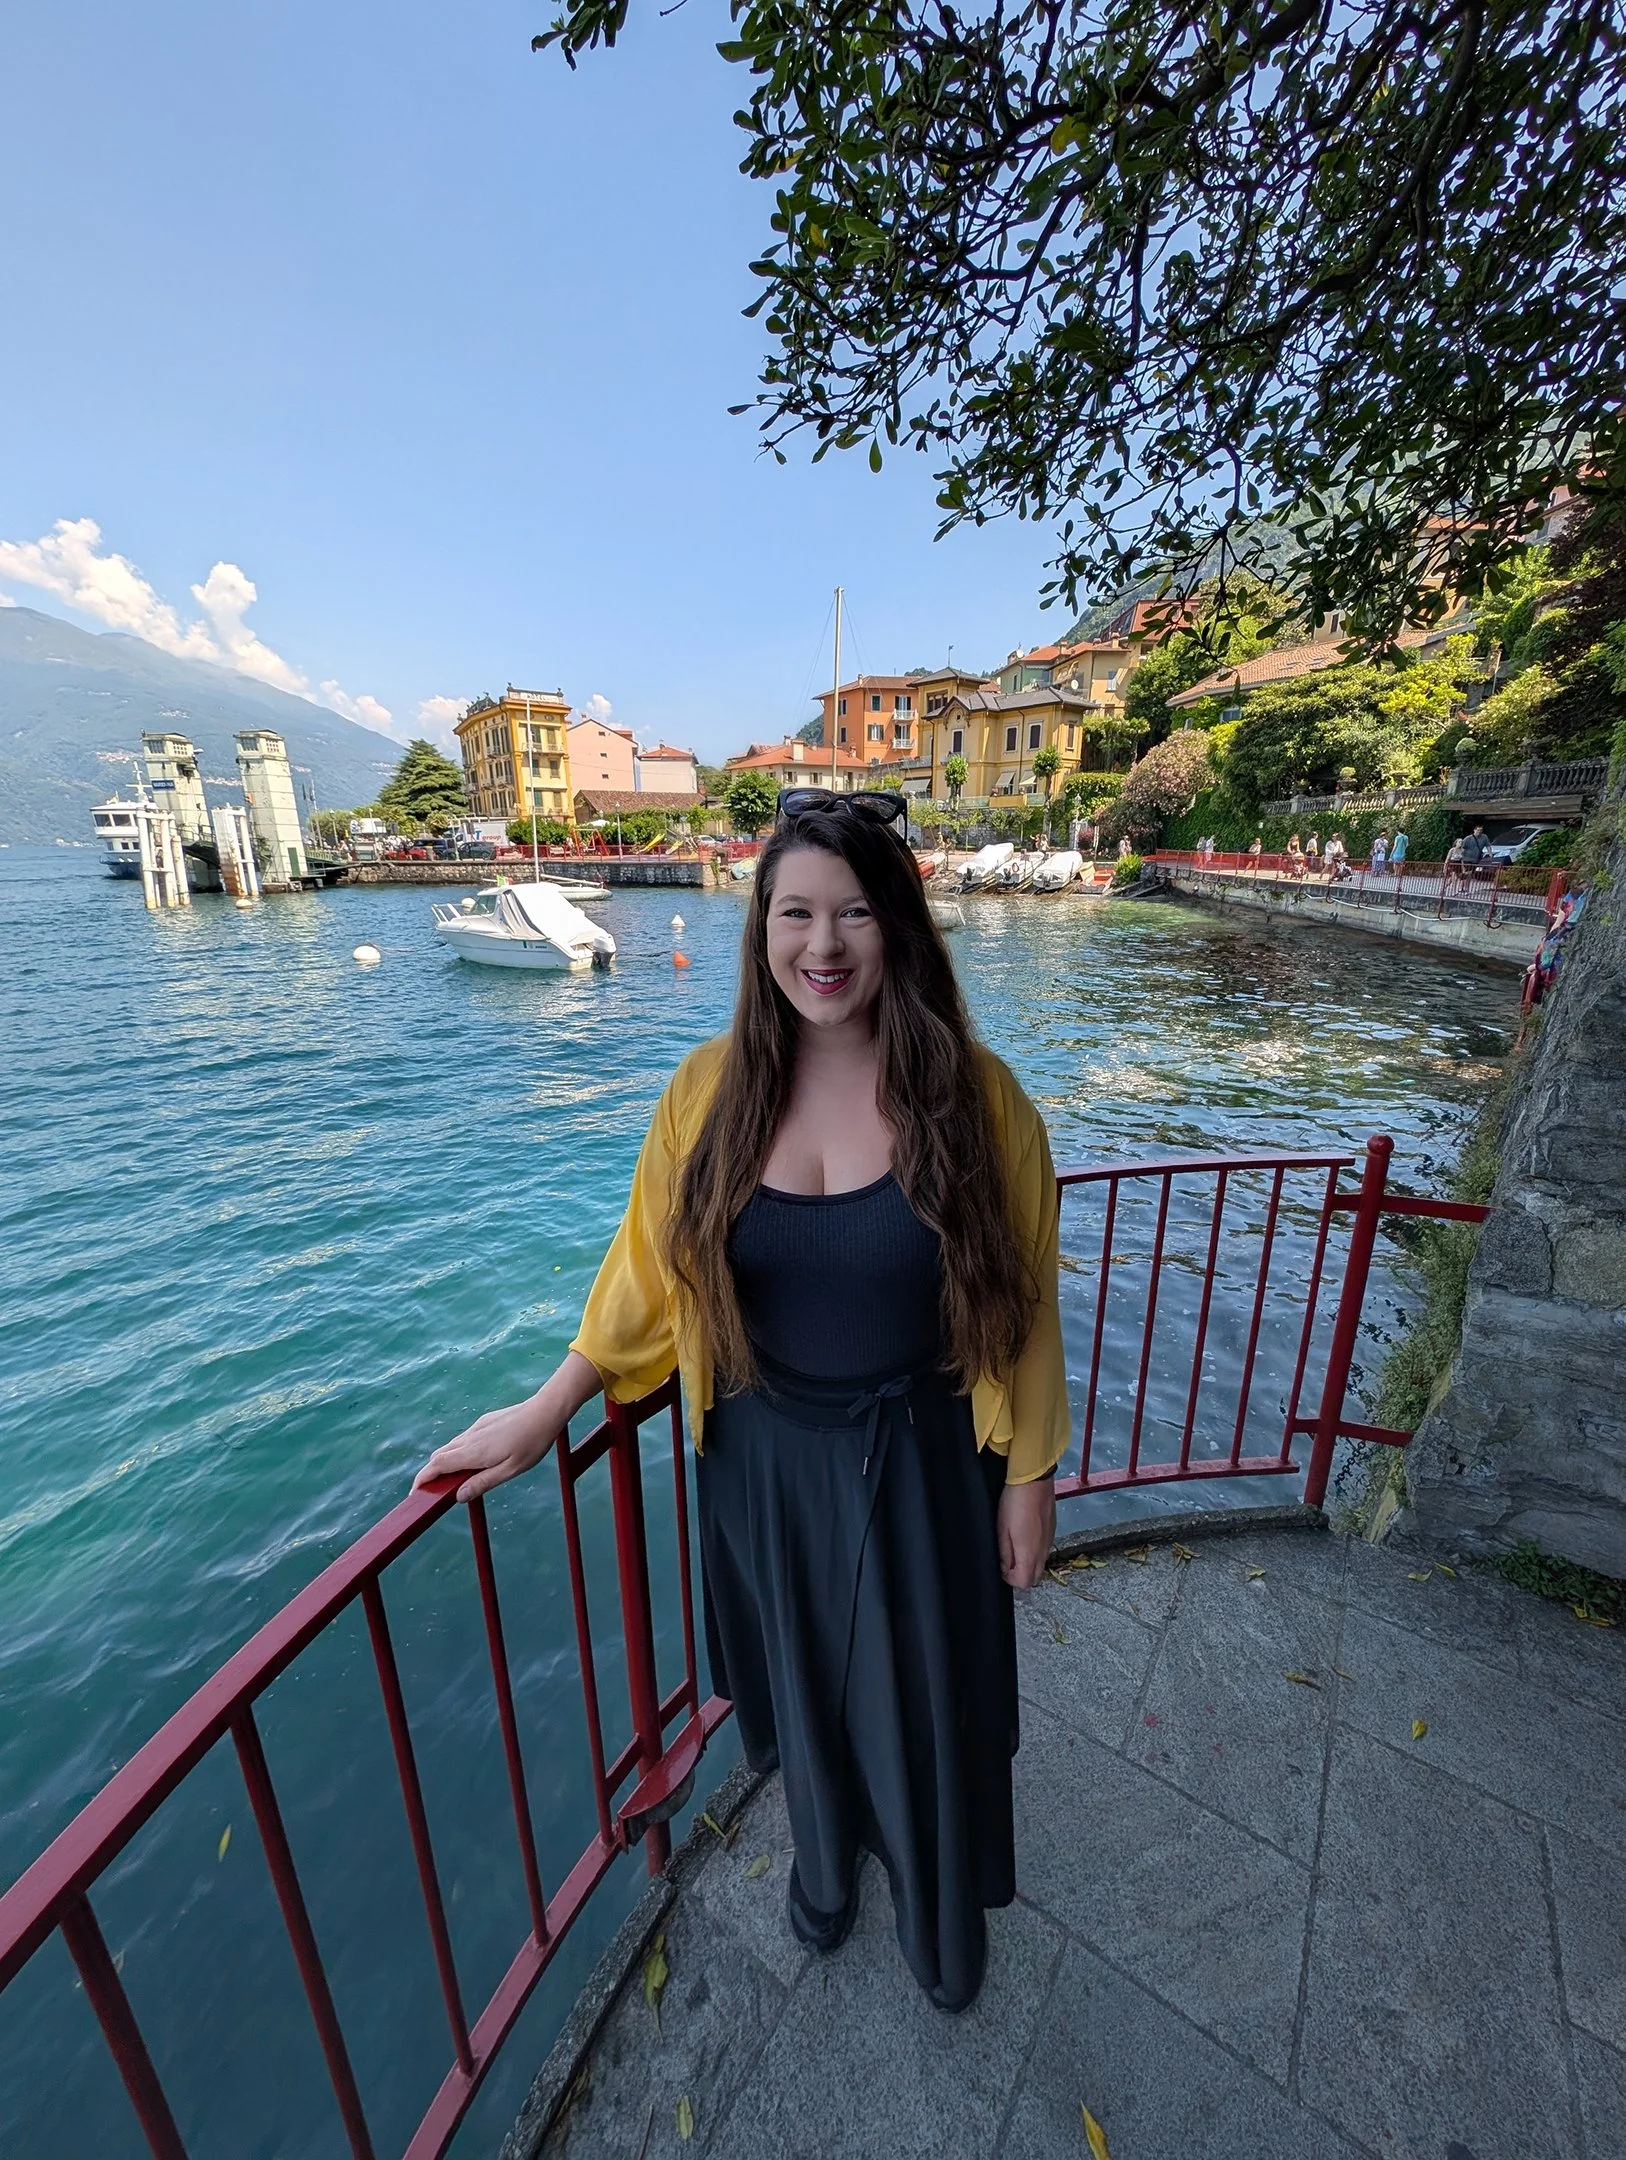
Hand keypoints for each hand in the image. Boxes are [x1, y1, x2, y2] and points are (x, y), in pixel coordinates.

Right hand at [413, 1350, 602, 1504]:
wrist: (544, 1411)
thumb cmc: (531, 1444)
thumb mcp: (510, 1470)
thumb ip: (483, 1483)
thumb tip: (458, 1496)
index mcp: (473, 1453)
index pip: (437, 1465)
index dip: (423, 1478)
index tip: (416, 1491)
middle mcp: (470, 1438)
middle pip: (439, 1456)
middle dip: (432, 1473)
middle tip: (435, 1490)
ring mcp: (476, 1428)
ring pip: (451, 1446)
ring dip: (446, 1462)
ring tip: (455, 1479)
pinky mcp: (484, 1422)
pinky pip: (463, 1439)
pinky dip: (458, 1452)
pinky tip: (473, 1460)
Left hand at [997, 1477, 1055, 1588]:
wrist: (1034, 1481)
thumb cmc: (1014, 1504)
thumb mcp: (1002, 1530)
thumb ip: (1005, 1553)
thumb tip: (1005, 1567)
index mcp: (1030, 1554)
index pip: (1024, 1582)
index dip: (1010, 1579)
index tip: (1001, 1566)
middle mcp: (1043, 1552)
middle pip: (1035, 1577)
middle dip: (1020, 1573)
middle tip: (1007, 1558)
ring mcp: (1050, 1541)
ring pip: (1040, 1563)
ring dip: (1027, 1561)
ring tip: (1014, 1543)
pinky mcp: (1053, 1531)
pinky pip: (1044, 1550)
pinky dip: (1034, 1550)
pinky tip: (1025, 1533)